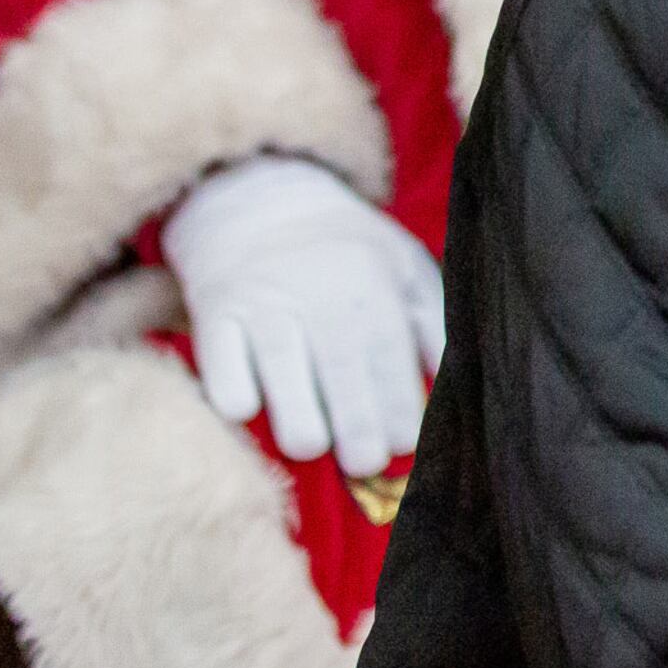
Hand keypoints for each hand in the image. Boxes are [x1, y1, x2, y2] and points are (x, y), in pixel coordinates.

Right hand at [162, 155, 444, 475]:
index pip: (390, 354)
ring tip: (310, 448)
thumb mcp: (404, 268)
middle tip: (365, 464)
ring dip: (295, 409)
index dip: (399, 402)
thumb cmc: (349, 252)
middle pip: (340, 363)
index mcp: (373, 287)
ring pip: (280, 362)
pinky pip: (219, 354)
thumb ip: (432, 324)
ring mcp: (264, 302)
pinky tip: (245, 413)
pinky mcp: (216, 311)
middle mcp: (319, 293)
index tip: (406, 445)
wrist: (264, 204)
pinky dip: (229, 384)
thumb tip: (451, 384)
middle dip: (355, 419)